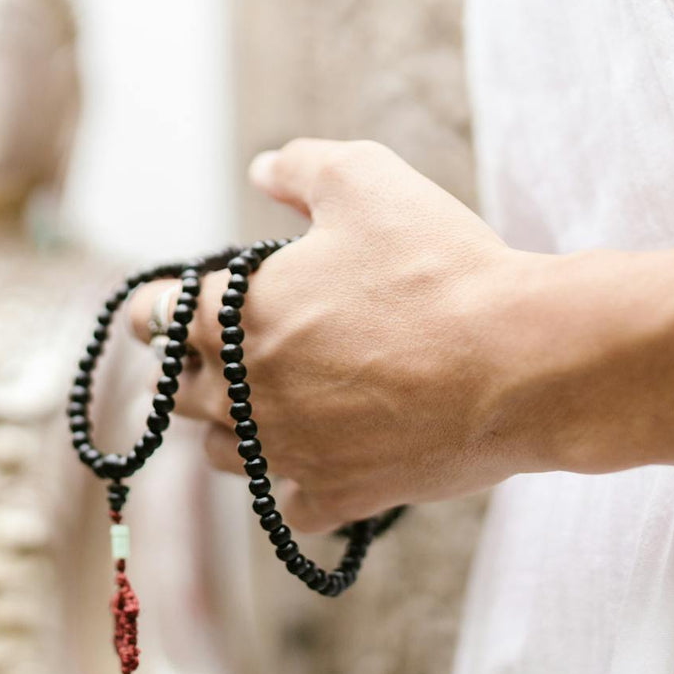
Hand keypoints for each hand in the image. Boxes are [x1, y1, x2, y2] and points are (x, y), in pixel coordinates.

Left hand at [129, 138, 544, 531]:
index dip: (159, 307)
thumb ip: (301, 167)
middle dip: (189, 371)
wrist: (518, 361)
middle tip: (212, 356)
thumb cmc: (438, 266)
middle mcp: (246, 394)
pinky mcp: (340, 494)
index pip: (155, 317)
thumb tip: (261, 170)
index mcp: (235, 318)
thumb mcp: (365, 181)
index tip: (167, 308)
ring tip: (260, 409)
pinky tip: (319, 464)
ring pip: (224, 456)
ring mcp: (289, 453)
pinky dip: (298, 487)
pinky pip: (291, 506)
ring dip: (231, 431)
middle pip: (180, 393)